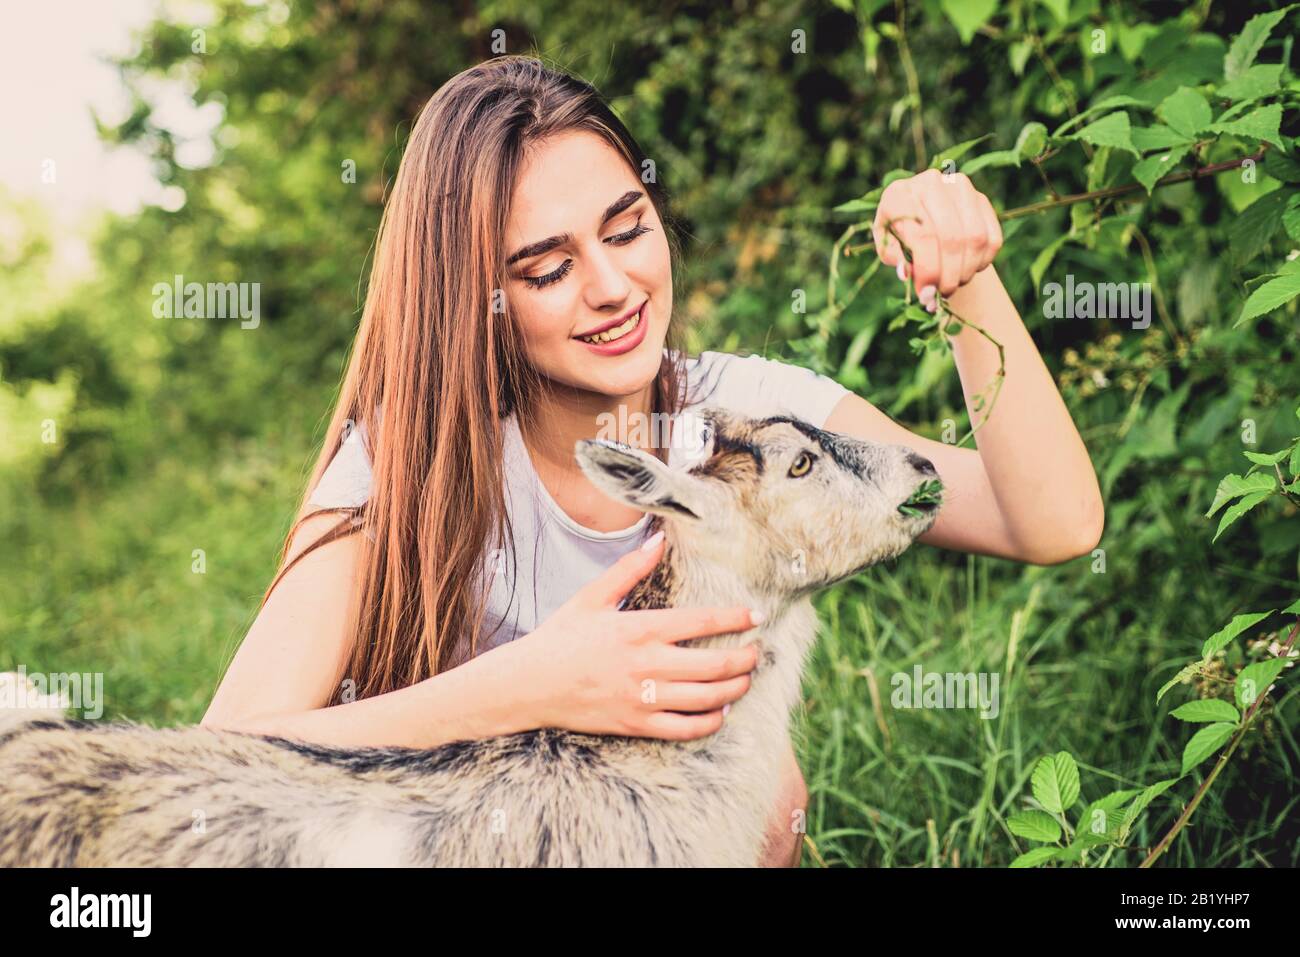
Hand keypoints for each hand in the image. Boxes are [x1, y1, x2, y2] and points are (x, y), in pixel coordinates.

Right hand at [514, 531, 761, 739]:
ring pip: (706, 698)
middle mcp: (647, 664)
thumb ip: (630, 568)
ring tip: (745, 679)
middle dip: (745, 659)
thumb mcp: (592, 596)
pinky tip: (719, 712)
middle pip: (714, 665)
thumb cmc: (561, 637)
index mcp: (639, 628)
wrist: (530, 685)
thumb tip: (660, 538)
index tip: (756, 616)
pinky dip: (709, 722)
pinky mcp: (637, 724)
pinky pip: (685, 728)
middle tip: (758, 652)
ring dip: (735, 689)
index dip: (735, 619)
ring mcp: (643, 698)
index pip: (701, 622)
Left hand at [871, 168, 1003, 311]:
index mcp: (899, 195)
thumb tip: (908, 273)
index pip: (923, 236)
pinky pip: (992, 238)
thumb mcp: (889, 247)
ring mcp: (959, 187)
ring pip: (975, 239)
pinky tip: (968, 270)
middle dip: (949, 276)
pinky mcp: (981, 198)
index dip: (928, 271)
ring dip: (966, 271)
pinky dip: (983, 262)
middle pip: (952, 239)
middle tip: (943, 294)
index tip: (928, 295)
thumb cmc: (900, 235)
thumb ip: (896, 259)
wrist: (921, 216)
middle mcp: (931, 183)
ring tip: (953, 283)